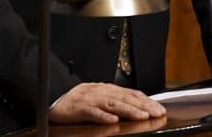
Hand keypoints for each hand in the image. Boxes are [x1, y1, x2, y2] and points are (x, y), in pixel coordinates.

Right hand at [49, 82, 165, 124]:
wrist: (51, 98)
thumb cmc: (77, 102)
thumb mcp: (99, 99)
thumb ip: (115, 102)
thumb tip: (137, 108)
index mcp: (106, 89)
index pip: (131, 93)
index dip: (146, 100)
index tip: (159, 108)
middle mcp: (100, 92)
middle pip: (125, 98)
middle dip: (143, 106)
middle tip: (156, 113)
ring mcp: (89, 99)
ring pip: (112, 104)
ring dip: (128, 110)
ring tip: (142, 116)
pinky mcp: (77, 108)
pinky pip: (92, 112)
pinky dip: (103, 117)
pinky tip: (113, 121)